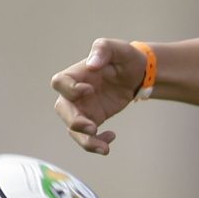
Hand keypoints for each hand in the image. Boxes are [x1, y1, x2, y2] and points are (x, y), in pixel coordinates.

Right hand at [50, 38, 147, 155]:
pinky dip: (98, 142)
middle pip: (62, 109)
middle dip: (74, 121)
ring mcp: (83, 108)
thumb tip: (91, 64)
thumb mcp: (118, 49)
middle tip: (92, 128)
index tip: (89, 90)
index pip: (59, 83)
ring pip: (74, 129)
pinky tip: (111, 137)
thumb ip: (103, 50)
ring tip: (104, 148)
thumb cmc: (125, 58)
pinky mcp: (94, 119)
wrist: (139, 74)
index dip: (70, 89)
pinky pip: (88, 136)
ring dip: (85, 141)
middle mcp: (75, 93)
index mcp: (77, 74)